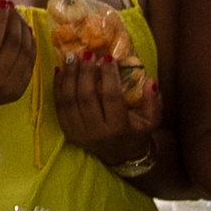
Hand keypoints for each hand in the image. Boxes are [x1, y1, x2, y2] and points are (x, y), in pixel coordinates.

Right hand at [0, 0, 35, 117]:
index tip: (1, 1)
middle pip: (12, 44)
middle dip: (13, 20)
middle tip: (9, 5)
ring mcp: (11, 88)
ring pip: (25, 50)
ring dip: (22, 28)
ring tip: (15, 15)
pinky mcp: (20, 89)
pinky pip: (30, 60)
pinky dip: (29, 42)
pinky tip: (22, 29)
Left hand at [53, 53, 160, 167]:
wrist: (121, 157)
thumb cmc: (136, 133)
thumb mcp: (152, 120)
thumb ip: (153, 101)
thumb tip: (150, 81)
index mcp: (118, 128)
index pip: (111, 97)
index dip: (109, 76)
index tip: (107, 57)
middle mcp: (96, 131)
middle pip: (86, 97)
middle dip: (85, 72)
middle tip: (87, 53)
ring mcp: (79, 133)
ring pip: (69, 100)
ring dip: (69, 76)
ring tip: (72, 57)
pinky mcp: (68, 132)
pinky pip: (59, 107)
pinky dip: (57, 87)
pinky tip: (60, 70)